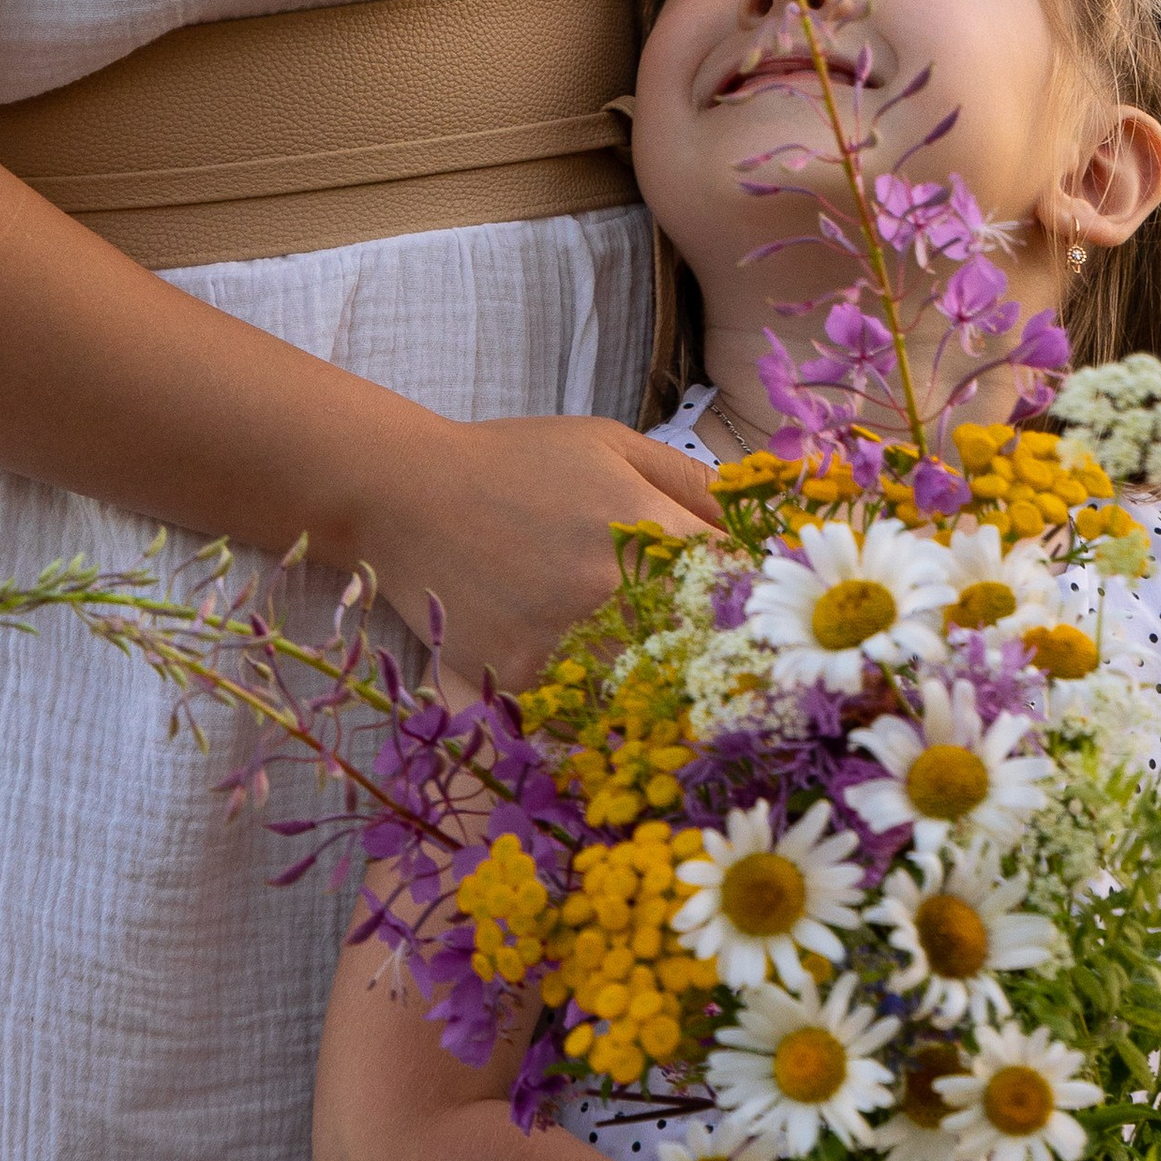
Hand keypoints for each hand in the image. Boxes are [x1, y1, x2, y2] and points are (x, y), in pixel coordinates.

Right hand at [355, 414, 724, 688]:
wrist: (405, 491)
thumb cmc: (514, 459)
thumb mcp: (611, 443)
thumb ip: (690, 482)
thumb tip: (755, 528)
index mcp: (645, 532)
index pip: (738, 584)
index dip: (752, 597)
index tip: (753, 608)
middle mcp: (611, 595)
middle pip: (699, 651)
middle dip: (716, 656)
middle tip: (722, 663)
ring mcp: (562, 645)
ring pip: (642, 694)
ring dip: (659, 694)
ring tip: (662, 689)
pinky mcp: (516, 682)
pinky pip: (576, 717)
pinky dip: (591, 717)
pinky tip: (596, 707)